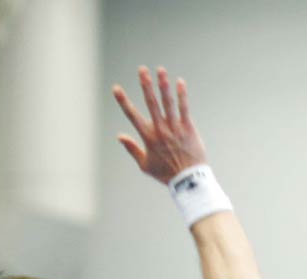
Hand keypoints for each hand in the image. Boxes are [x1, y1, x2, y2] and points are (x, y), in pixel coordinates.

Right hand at [112, 66, 207, 183]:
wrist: (190, 181)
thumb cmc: (166, 174)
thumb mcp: (145, 165)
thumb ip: (132, 149)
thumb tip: (119, 136)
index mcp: (148, 137)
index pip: (132, 115)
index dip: (123, 101)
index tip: (116, 88)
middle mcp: (160, 130)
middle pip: (151, 103)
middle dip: (145, 85)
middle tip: (142, 69)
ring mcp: (175, 128)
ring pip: (168, 103)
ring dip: (163, 85)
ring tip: (160, 70)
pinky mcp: (189, 129)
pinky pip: (184, 108)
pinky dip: (181, 95)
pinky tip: (180, 82)